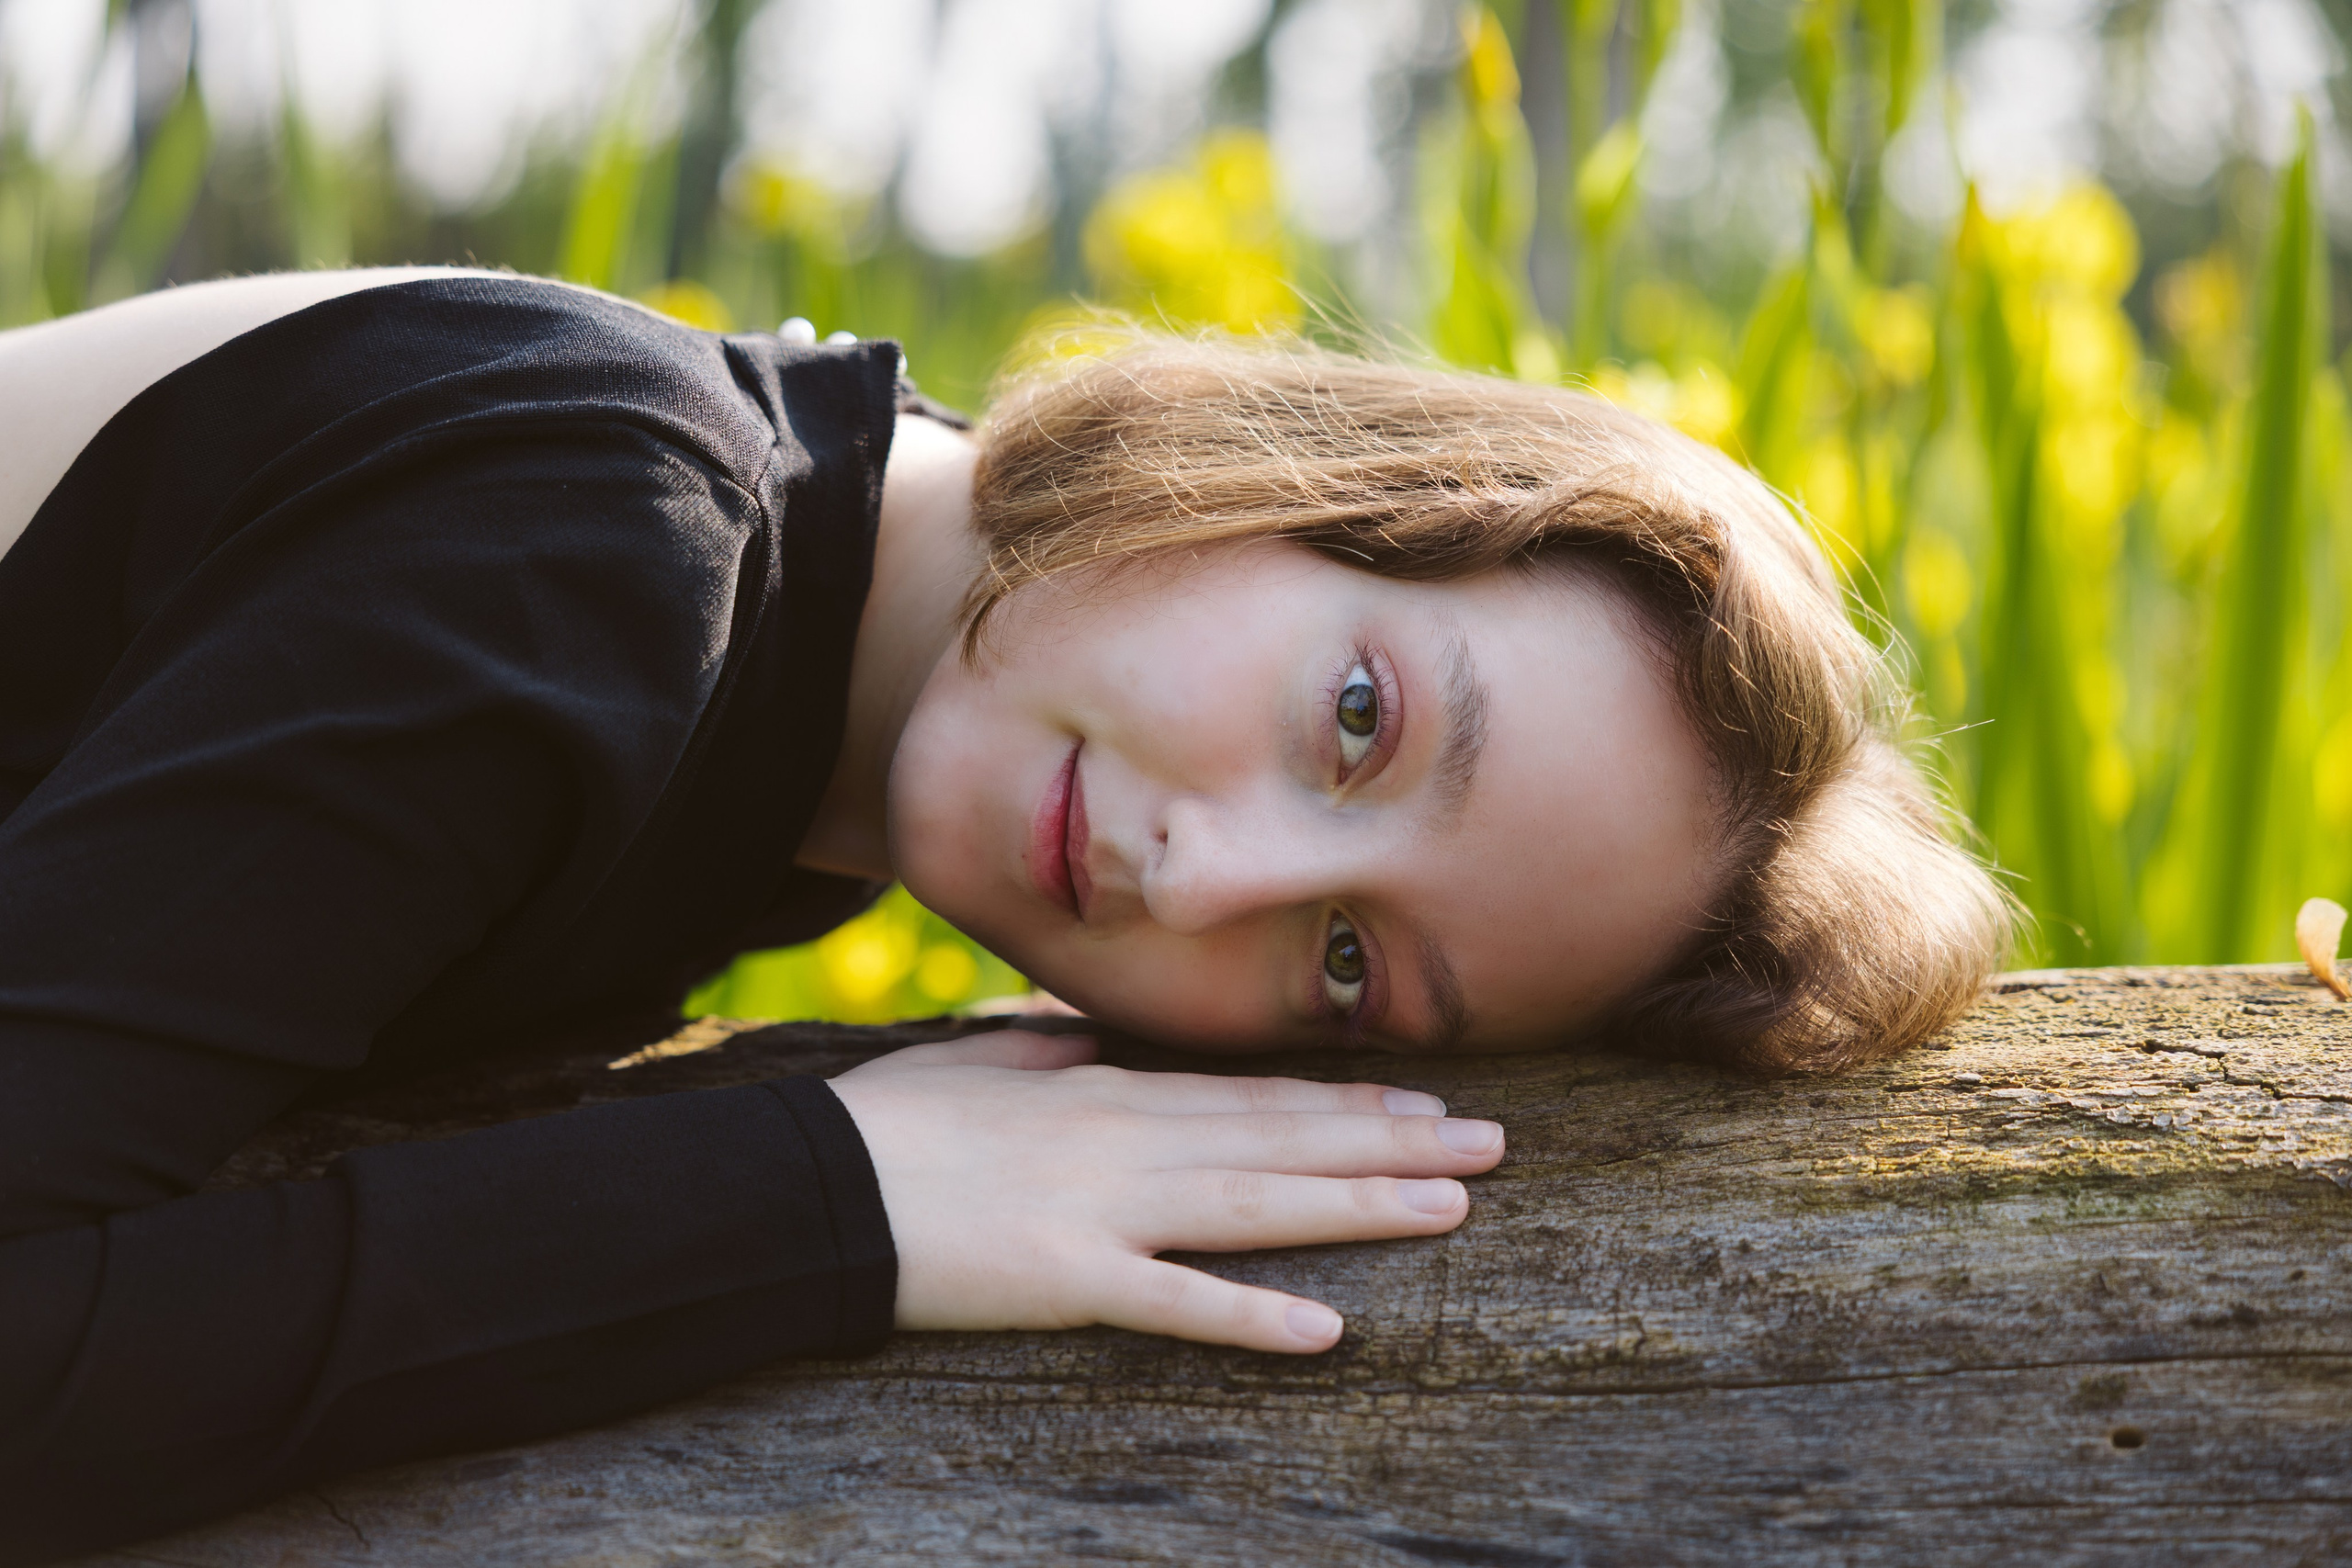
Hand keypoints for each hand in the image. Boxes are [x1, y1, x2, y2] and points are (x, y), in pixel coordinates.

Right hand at [827, 1031, 1504, 1353]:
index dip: (1346, 1099)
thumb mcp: (986, 1065)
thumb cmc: (892, 1121)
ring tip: (1453, 1206)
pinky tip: (1328, 1329)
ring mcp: (1101, 1210)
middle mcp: (1126, 1139)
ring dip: (1359, 1204)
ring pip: (1255, 1204)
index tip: (1425, 1097)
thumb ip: (1061, 1055)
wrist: (809, 1182)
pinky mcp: (1066, 1282)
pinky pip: (1173, 1303)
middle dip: (1393, 1141)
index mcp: (1108, 1091)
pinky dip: (1252, 1316)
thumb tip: (1107, 1045)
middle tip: (1495, 1141)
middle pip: (1280, 1141)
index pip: (1251, 1095)